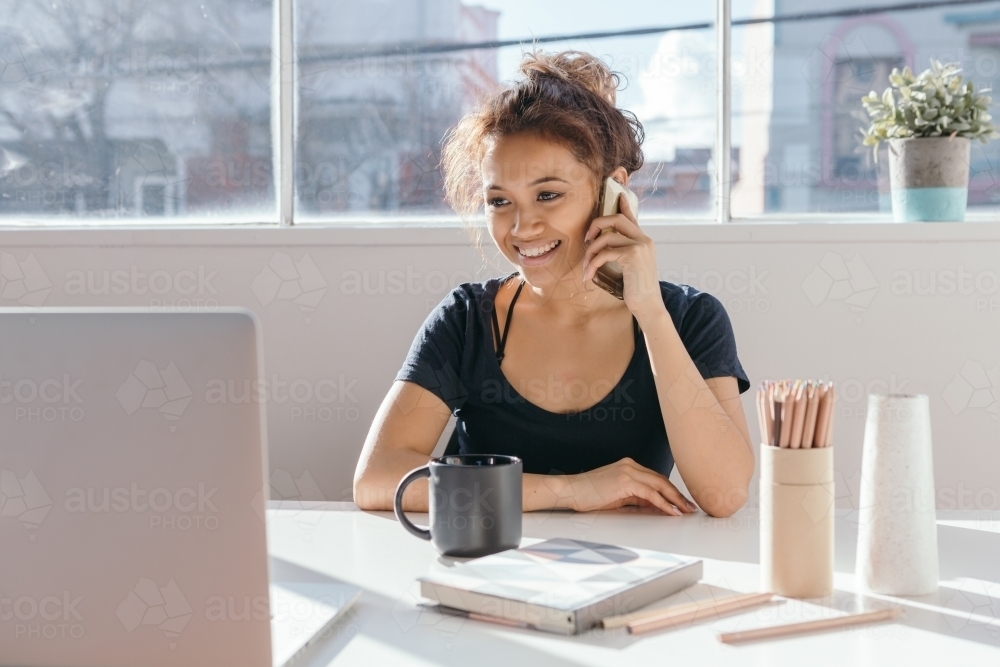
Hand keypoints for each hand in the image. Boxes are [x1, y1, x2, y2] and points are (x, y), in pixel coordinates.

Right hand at [562, 457, 697, 514]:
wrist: (570, 490)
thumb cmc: (589, 494)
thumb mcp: (617, 496)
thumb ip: (636, 498)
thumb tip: (655, 506)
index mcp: (629, 466)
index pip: (656, 478)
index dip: (671, 491)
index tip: (682, 502)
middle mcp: (631, 465)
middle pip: (662, 480)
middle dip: (678, 495)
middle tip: (691, 507)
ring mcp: (628, 471)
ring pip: (660, 485)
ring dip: (675, 500)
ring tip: (686, 511)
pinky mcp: (625, 481)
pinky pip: (651, 494)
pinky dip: (664, 504)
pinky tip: (672, 512)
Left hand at [582, 194, 663, 323]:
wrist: (648, 305)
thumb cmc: (636, 288)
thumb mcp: (630, 266)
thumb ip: (622, 252)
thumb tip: (604, 245)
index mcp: (643, 240)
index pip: (631, 217)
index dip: (623, 204)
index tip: (617, 194)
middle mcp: (643, 239)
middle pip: (616, 219)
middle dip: (596, 225)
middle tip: (586, 239)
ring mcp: (639, 246)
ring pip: (606, 237)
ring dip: (590, 252)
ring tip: (586, 267)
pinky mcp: (632, 256)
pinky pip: (604, 253)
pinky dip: (593, 264)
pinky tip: (589, 276)